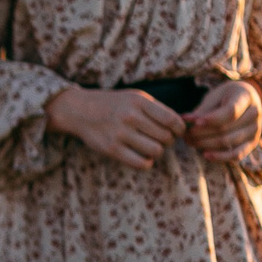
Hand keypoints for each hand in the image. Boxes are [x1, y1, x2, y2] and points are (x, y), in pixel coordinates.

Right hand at [45, 86, 187, 168]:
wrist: (80, 110)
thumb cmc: (114, 105)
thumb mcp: (134, 97)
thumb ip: (156, 109)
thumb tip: (181, 127)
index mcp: (139, 101)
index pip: (171, 119)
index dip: (179, 129)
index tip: (177, 132)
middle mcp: (130, 116)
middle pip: (165, 137)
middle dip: (168, 141)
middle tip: (160, 140)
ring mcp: (120, 133)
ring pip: (155, 151)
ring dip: (157, 152)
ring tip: (151, 148)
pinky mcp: (111, 149)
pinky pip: (140, 163)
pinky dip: (146, 163)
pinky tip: (143, 158)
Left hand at [183, 80, 261, 163]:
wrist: (246, 101)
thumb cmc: (225, 97)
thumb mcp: (215, 96)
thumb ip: (203, 109)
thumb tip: (185, 120)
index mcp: (246, 97)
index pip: (230, 112)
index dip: (211, 119)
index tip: (194, 123)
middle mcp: (254, 114)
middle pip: (226, 129)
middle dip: (201, 133)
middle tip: (185, 135)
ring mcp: (255, 130)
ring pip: (228, 142)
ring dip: (205, 144)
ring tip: (189, 142)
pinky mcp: (252, 143)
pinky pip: (237, 154)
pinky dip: (220, 157)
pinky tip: (205, 154)